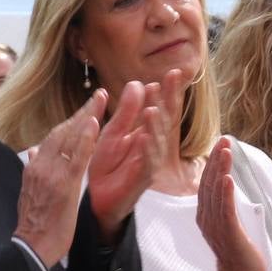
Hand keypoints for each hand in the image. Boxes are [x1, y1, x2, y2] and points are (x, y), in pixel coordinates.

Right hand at [14, 89, 109, 266]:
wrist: (30, 247)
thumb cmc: (36, 223)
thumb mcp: (30, 191)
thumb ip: (34, 168)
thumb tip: (33, 149)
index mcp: (34, 166)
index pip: (55, 137)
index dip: (72, 121)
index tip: (86, 108)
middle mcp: (40, 165)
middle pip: (62, 132)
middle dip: (82, 112)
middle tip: (99, 95)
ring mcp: (50, 174)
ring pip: (69, 139)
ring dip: (86, 117)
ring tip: (100, 100)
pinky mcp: (62, 185)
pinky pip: (76, 157)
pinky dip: (84, 138)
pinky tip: (94, 123)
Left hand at [87, 71, 182, 241]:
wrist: (98, 198)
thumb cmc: (108, 165)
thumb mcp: (114, 132)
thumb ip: (126, 111)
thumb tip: (139, 83)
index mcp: (146, 132)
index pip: (161, 108)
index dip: (168, 92)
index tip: (174, 73)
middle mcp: (153, 146)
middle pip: (164, 120)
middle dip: (168, 101)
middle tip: (171, 82)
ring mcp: (150, 162)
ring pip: (157, 141)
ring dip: (155, 125)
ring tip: (152, 108)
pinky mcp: (142, 179)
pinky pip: (146, 163)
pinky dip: (146, 150)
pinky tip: (144, 137)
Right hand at [197, 138, 264, 270]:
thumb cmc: (238, 250)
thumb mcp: (228, 222)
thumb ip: (225, 204)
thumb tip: (227, 183)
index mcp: (206, 214)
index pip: (207, 183)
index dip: (213, 162)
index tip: (220, 143)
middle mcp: (207, 217)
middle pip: (209, 183)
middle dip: (216, 160)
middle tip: (223, 139)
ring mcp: (216, 225)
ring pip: (217, 193)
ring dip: (221, 170)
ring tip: (225, 151)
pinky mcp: (229, 233)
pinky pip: (226, 210)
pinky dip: (226, 193)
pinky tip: (228, 178)